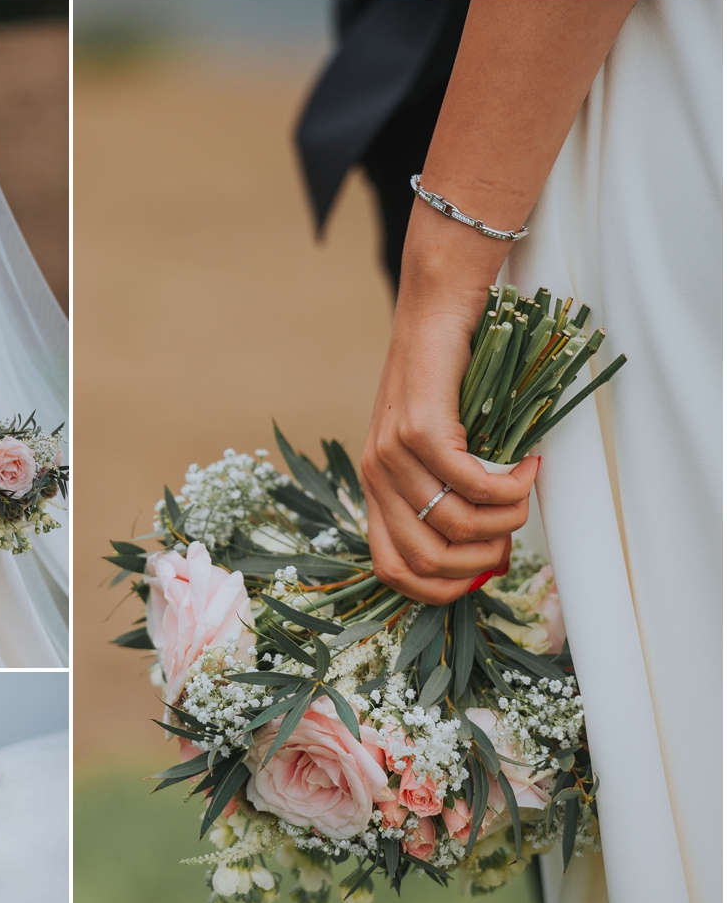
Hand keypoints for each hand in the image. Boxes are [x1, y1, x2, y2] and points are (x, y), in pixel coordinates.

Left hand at [360, 282, 538, 605]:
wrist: (434, 312)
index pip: (390, 570)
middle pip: (426, 560)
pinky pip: (473, 485)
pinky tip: (528, 466)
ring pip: (457, 524)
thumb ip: (444, 494)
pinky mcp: (421, 429)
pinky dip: (511, 487)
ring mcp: (393, 454)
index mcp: (374, 488)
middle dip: (481, 561)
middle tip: (512, 533)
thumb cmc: (445, 383)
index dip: (438, 590)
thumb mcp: (433, 449)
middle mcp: (375, 476)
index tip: (479, 574)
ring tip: (525, 491)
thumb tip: (485, 551)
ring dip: (507, 520)